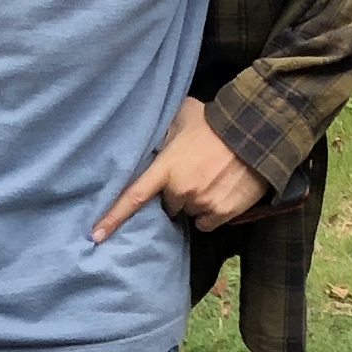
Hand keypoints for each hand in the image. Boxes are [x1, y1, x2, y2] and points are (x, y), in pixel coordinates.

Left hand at [91, 96, 270, 242]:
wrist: (256, 132)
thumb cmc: (217, 121)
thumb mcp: (184, 115)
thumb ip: (164, 129)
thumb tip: (150, 127)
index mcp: (166, 168)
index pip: (134, 196)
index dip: (113, 217)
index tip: (96, 235)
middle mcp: (181, 190)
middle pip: (168, 205)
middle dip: (175, 194)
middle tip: (193, 173)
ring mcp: (202, 202)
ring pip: (189, 214)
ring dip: (195, 202)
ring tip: (211, 179)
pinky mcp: (222, 212)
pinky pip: (207, 222)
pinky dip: (211, 212)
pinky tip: (221, 192)